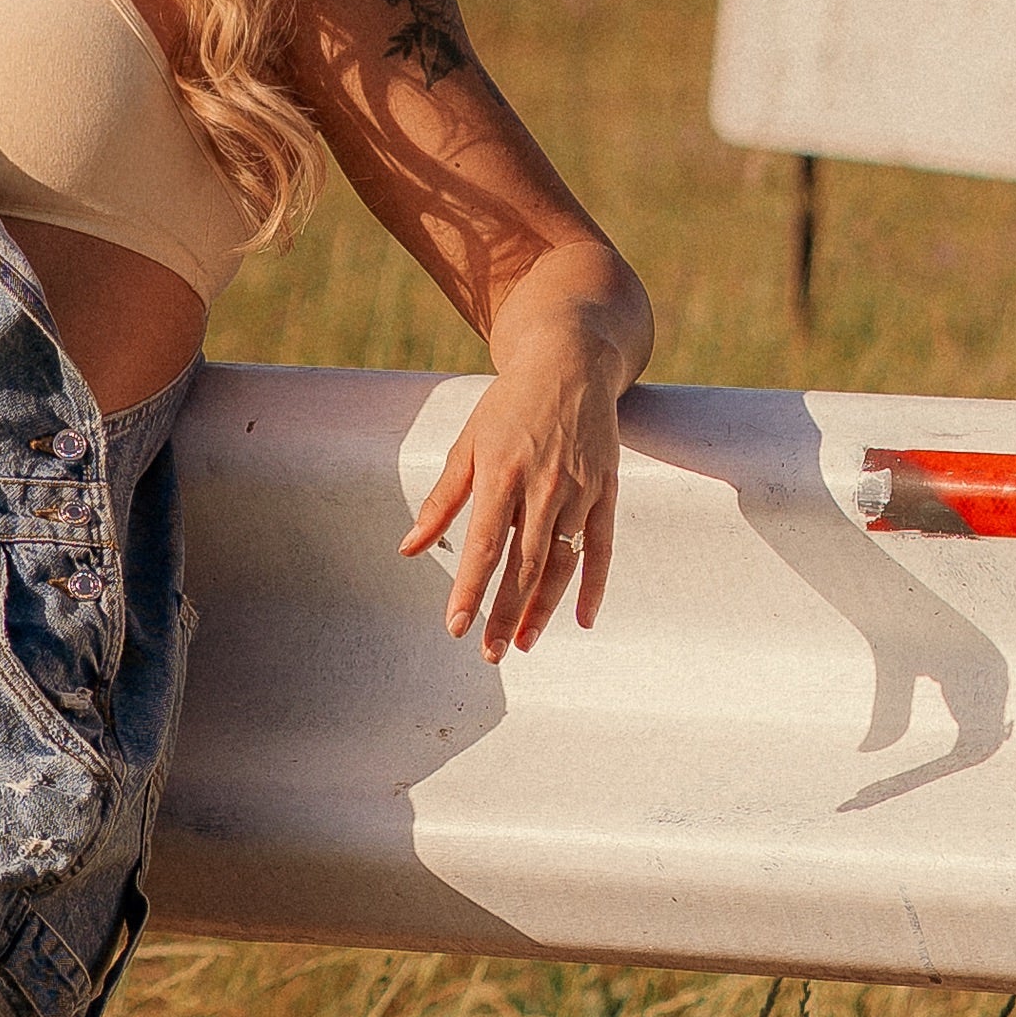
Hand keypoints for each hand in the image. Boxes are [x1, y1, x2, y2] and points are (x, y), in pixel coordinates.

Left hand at [401, 348, 620, 659]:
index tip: (455, 625)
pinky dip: (593, 586)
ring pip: (562, 563)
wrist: (570, 362)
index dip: (470, 588)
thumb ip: (442, 500)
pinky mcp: (606, 490)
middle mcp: (542, 486)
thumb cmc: (508, 406)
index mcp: (501, 473)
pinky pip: (601, 548)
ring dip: (543, 609)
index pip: (484, 545)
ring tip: (523, 644)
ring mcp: (578, 490)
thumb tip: (409, 548)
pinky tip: (581, 619)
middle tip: (489, 654)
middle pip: (524, 565)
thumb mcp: (467, 444)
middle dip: (505, 613)